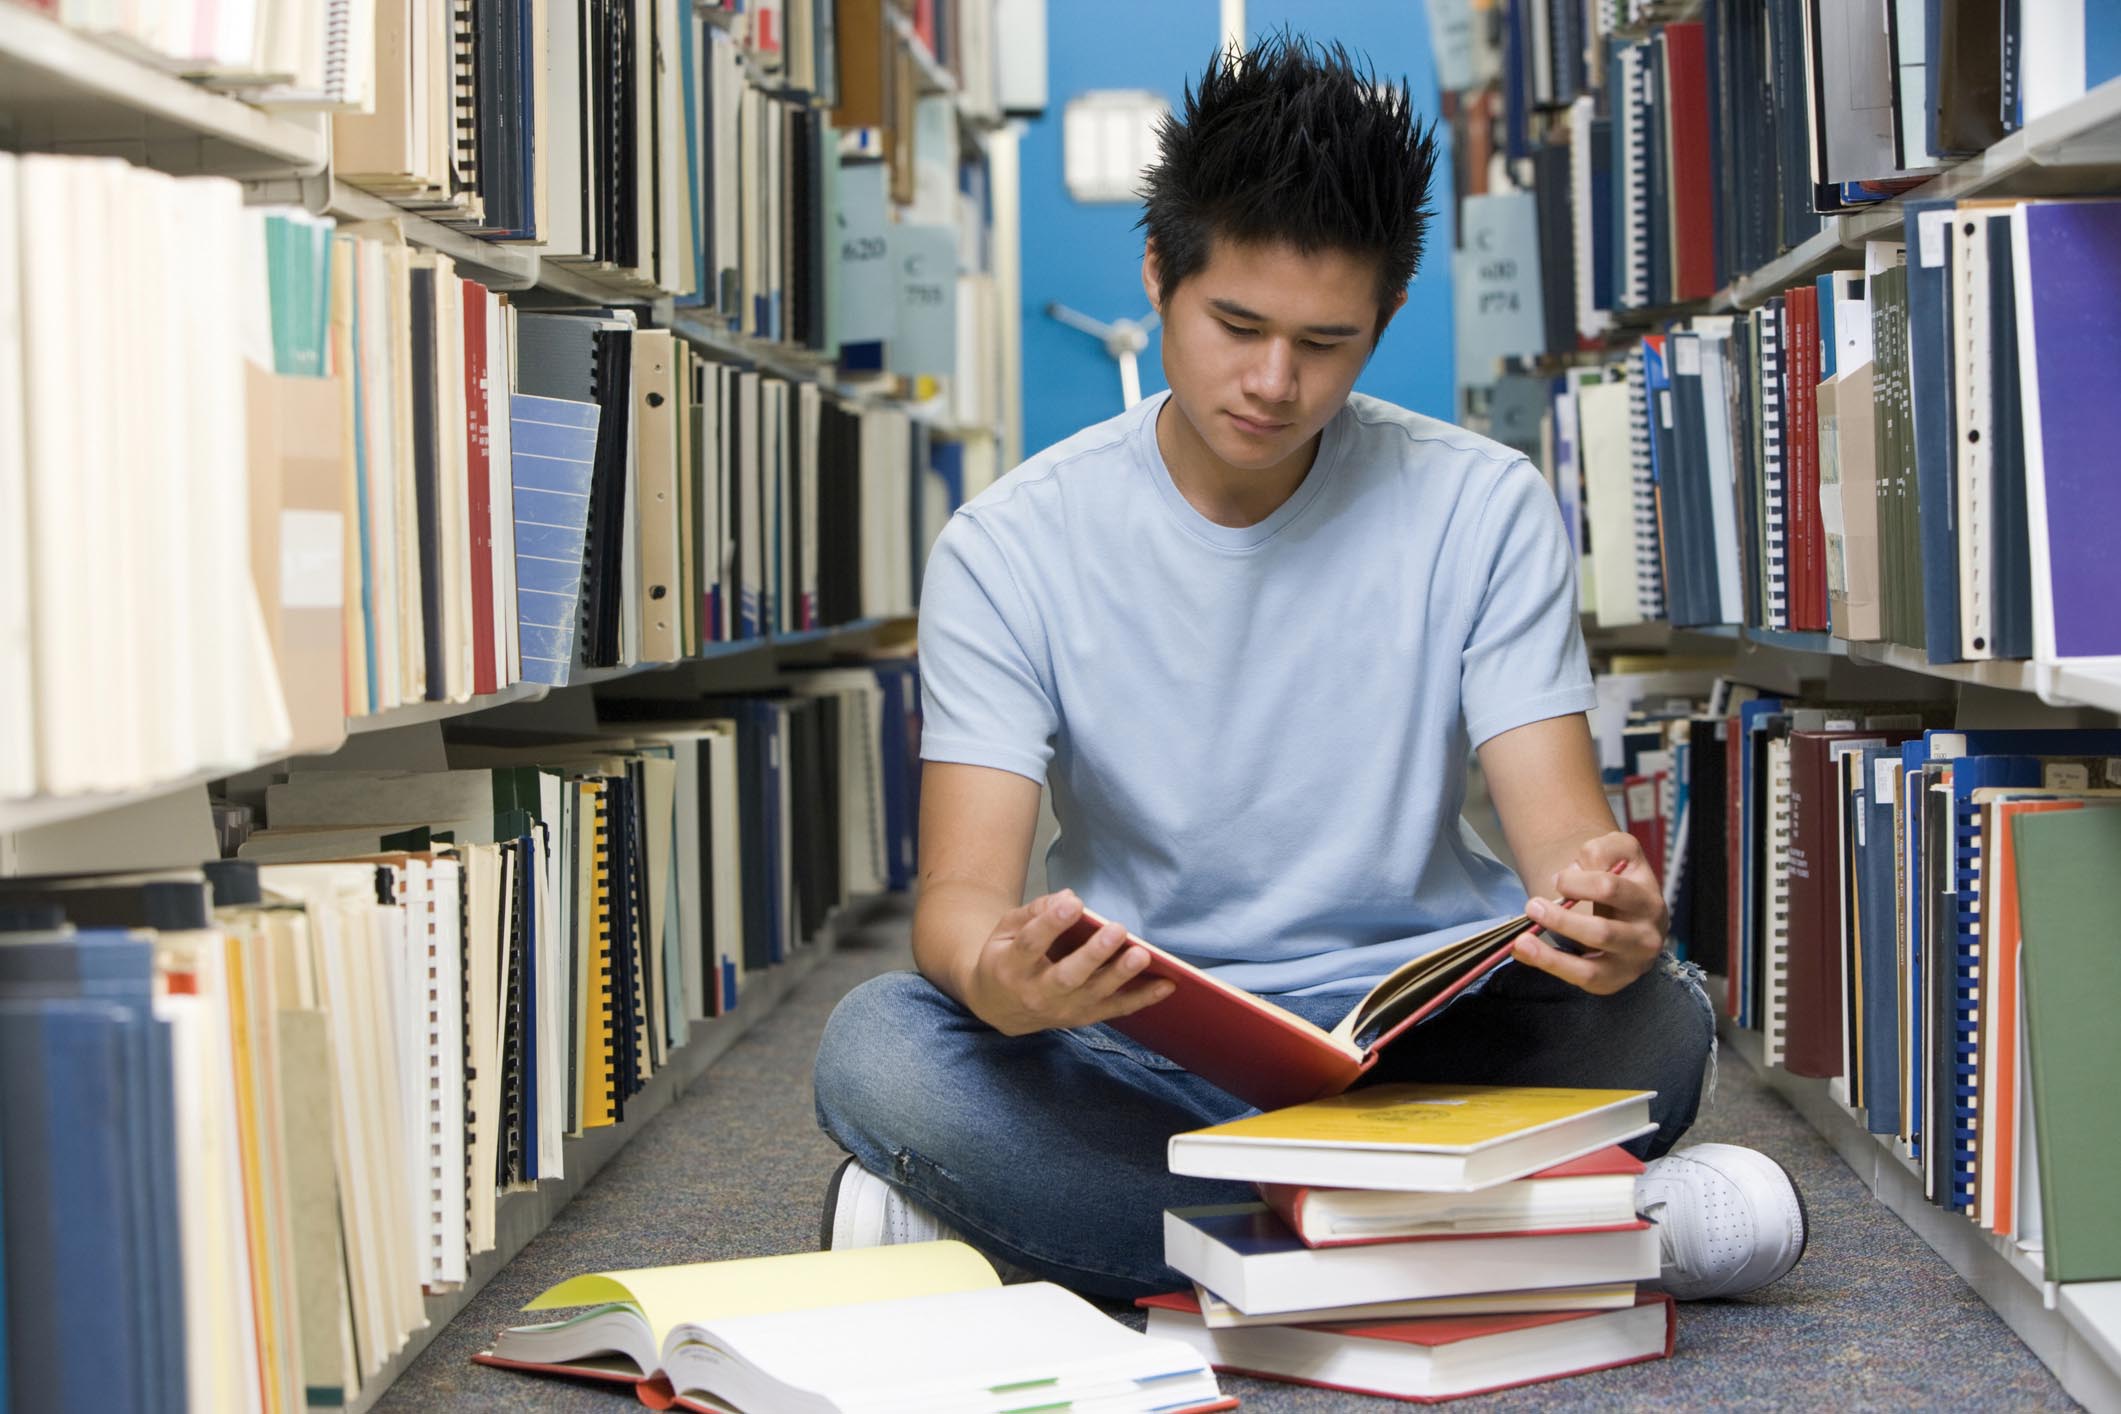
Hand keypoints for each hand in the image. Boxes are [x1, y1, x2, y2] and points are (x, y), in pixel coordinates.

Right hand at [962, 889, 1174, 1035]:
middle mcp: (1036, 993)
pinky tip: (1166, 985)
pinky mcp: (1081, 1018)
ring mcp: (1060, 1010)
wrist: (997, 1008)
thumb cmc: (1006, 959)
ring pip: (1094, 995)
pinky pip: (1114, 1010)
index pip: (1031, 944)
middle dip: (1094, 954)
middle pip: (1067, 976)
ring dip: (1121, 975)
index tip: (1074, 904)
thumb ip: (1035, 911)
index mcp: (1011, 966)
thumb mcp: (1007, 930)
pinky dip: (1142, 999)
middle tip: (1117, 930)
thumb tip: (1069, 897)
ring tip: (1142, 954)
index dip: (1051, 924)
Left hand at [1511, 832, 1668, 995]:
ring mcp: (1631, 965)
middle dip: (1561, 920)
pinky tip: (1525, 953)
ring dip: (1550, 956)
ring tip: (1522, 941)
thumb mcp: (1621, 850)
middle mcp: (1647, 938)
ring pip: (1590, 970)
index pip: (1610, 890)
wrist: (1632, 911)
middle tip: (1532, 906)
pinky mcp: (1612, 981)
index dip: (1577, 883)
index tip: (1558, 879)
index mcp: (1648, 901)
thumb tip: (1573, 873)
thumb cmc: (1622, 879)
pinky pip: (1579, 980)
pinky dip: (1549, 967)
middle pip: (1601, 933)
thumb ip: (1603, 850)